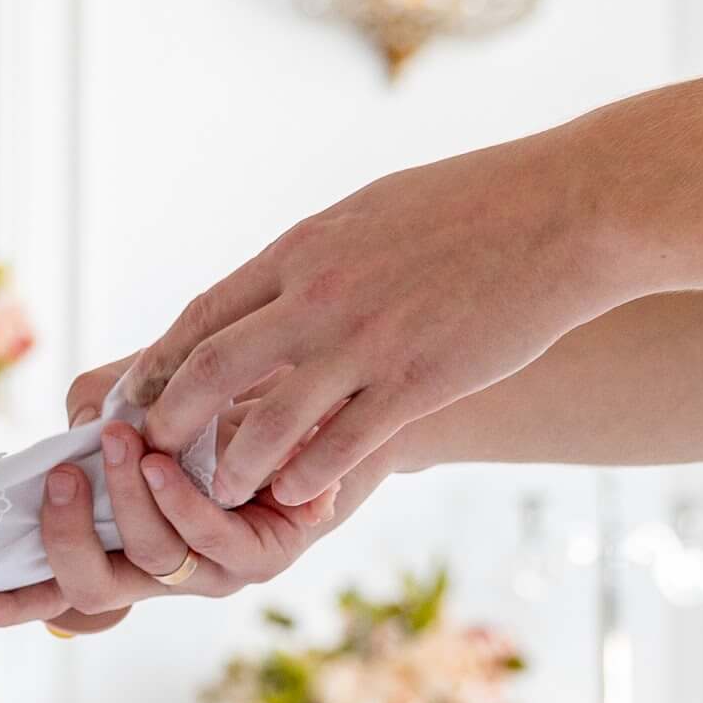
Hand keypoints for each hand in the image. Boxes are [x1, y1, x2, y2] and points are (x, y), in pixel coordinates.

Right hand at [0, 406, 376, 636]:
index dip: (11, 603)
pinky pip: (210, 546)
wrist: (334, 385)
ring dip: (126, 503)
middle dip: (63, 541)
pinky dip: (181, 504)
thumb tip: (77, 434)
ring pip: (150, 562)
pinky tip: (166, 465)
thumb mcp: (149, 387)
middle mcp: (166, 568)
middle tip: (58, 480)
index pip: (61, 588)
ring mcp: (214, 569)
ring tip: (121, 443)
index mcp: (129, 542)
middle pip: (91, 593)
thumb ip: (99, 404)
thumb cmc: (233, 389)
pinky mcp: (266, 557)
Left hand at [120, 134, 604, 507]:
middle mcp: (319, 298)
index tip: (132, 401)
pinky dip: (307, 477)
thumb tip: (259, 291)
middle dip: (169, 423)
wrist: (570, 209)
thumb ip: (307, 260)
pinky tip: (292, 496)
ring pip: (267, 423)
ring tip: (220, 491)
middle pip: (209, 372)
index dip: (156, 368)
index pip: (200, 318)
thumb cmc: (470, 206)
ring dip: (233, 467)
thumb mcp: (366, 213)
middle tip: (151, 457)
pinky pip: (340, 446)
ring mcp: (366, 344)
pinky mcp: (416, 383)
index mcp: (301, 251)